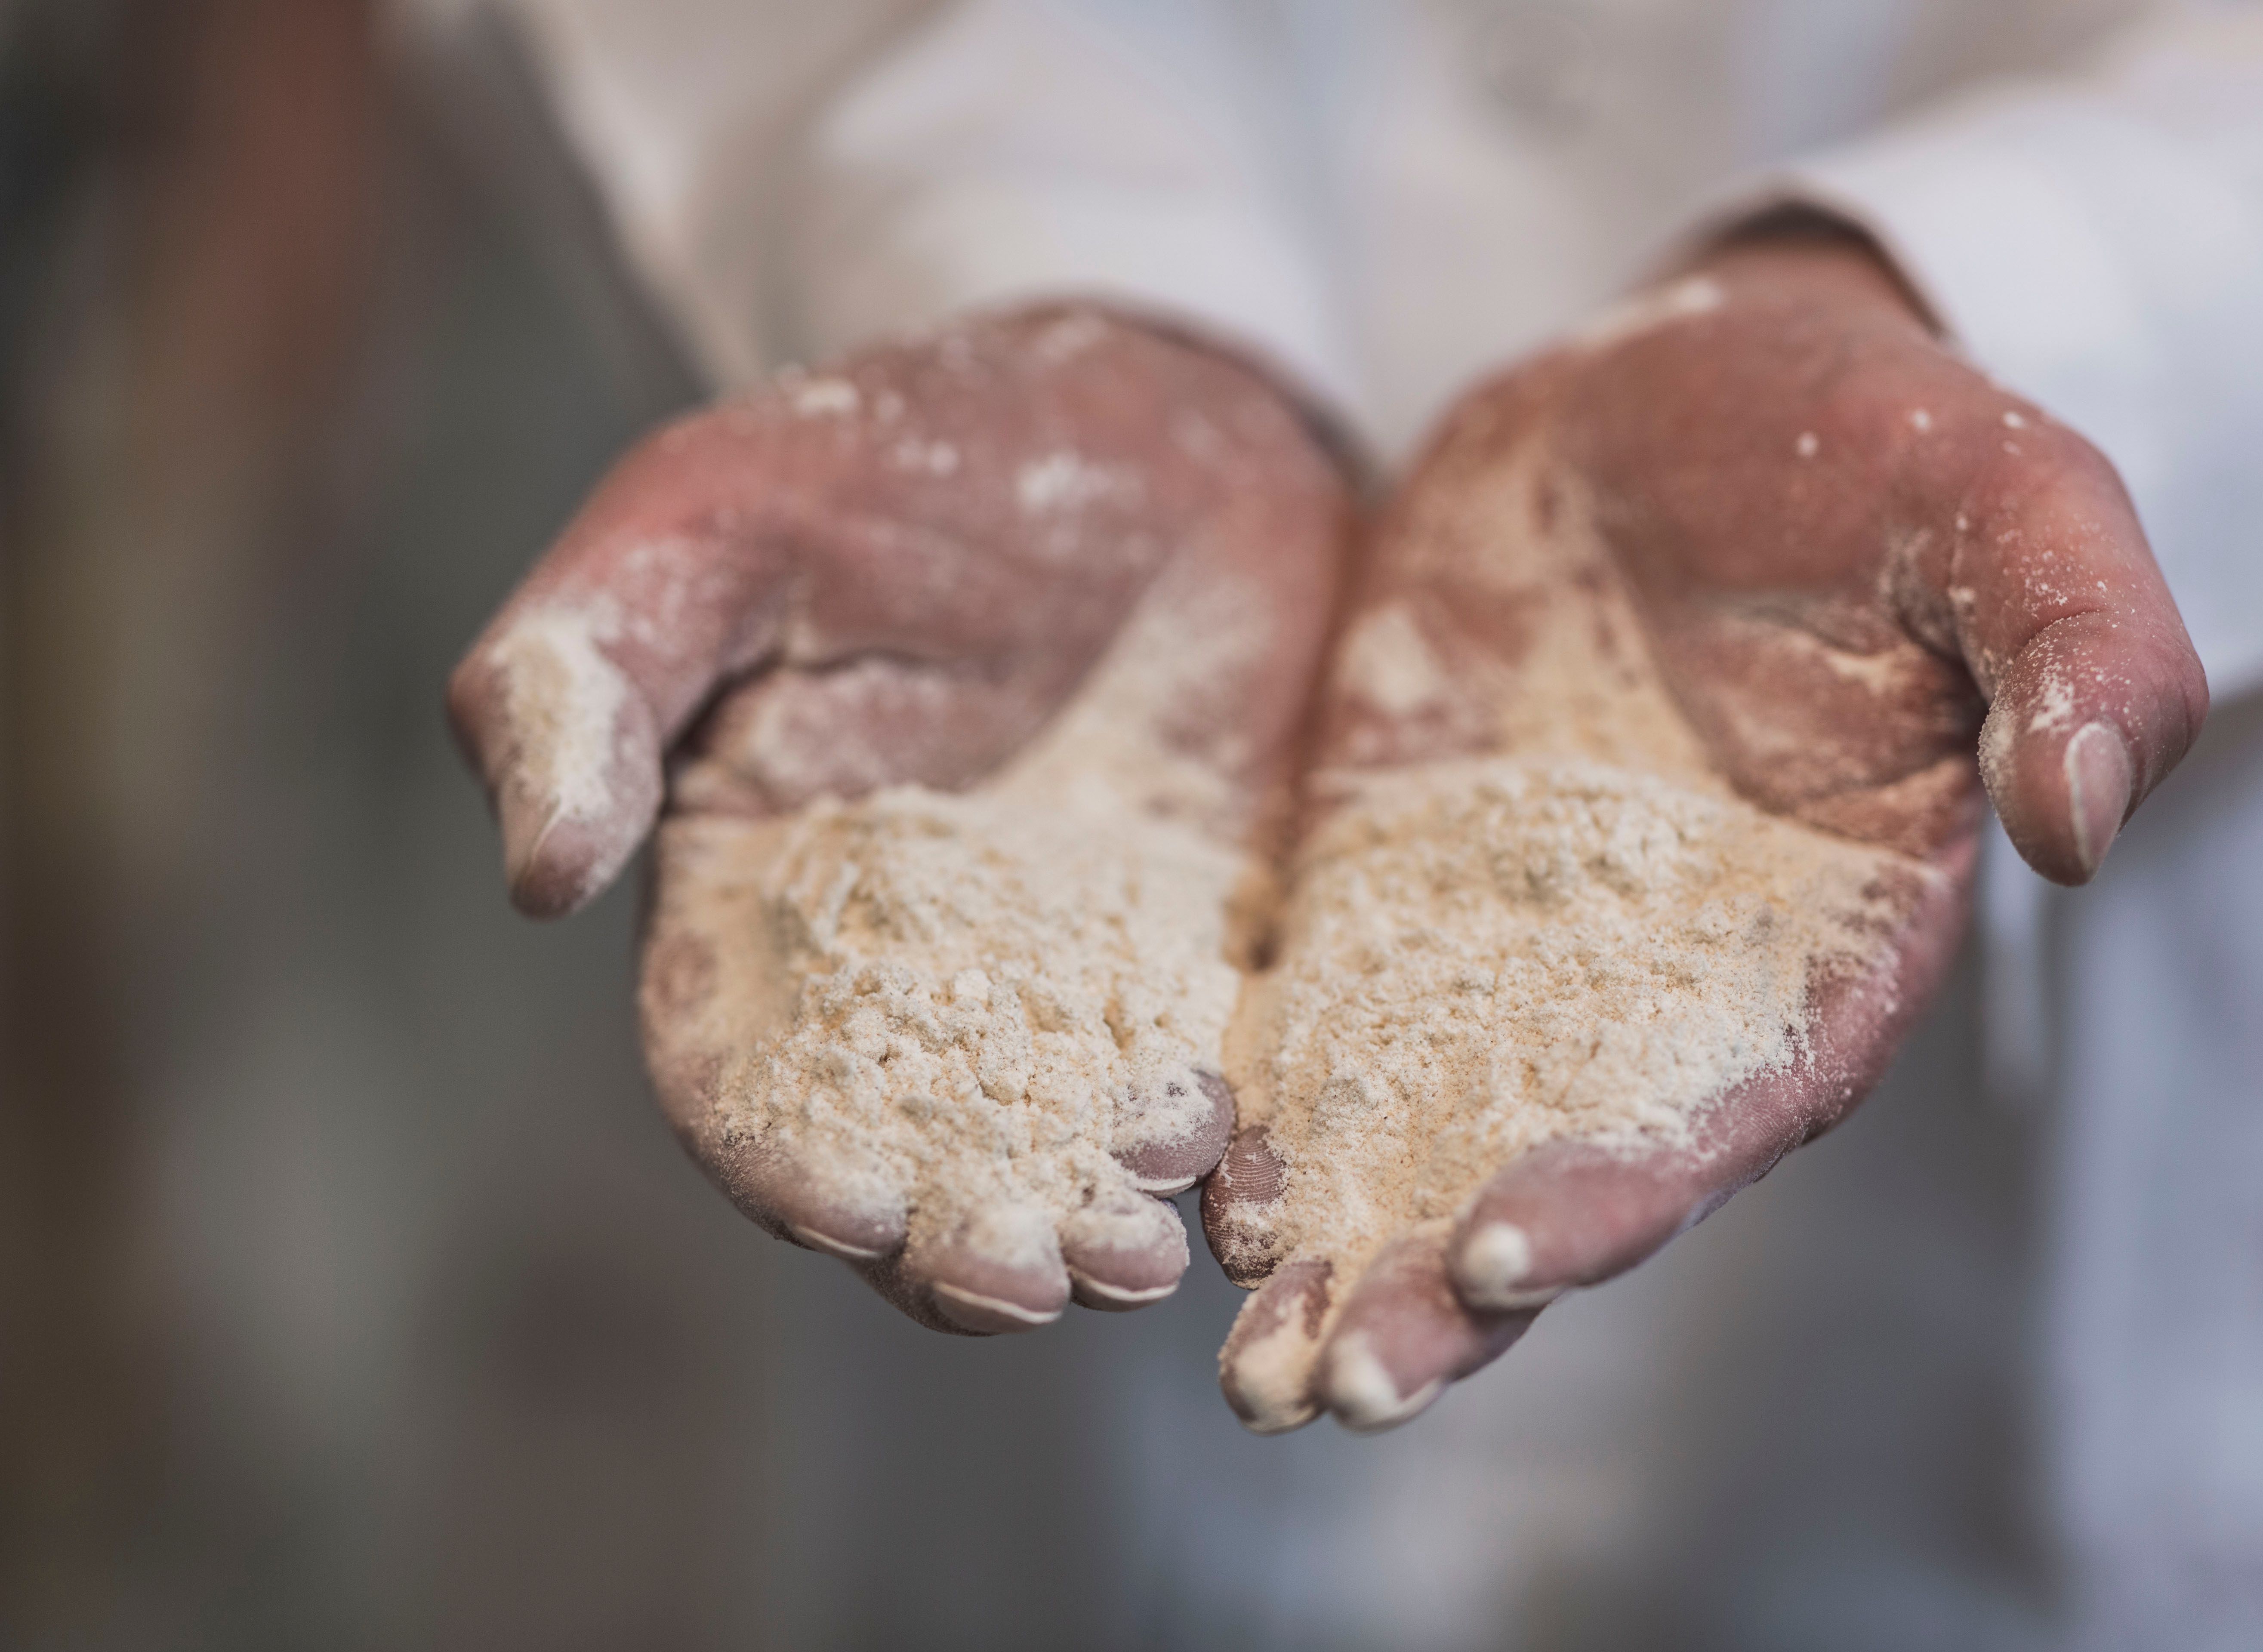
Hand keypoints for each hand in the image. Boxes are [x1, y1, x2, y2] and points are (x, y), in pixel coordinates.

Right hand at [448, 303, 1349, 1332]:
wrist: (1142, 408)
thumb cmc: (894, 449)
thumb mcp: (705, 523)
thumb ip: (583, 683)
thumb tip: (536, 875)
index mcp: (758, 900)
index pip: (744, 1077)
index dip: (785, 1160)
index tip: (854, 1210)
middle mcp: (911, 968)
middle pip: (917, 1153)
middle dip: (964, 1238)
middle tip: (1038, 1277)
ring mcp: (1071, 968)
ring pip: (1068, 1147)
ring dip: (1100, 1218)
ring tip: (1149, 1252)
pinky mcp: (1210, 945)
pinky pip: (1221, 1076)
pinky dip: (1236, 1147)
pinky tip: (1261, 1182)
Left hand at [1201, 231, 2206, 1429]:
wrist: (1683, 392)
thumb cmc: (1874, 442)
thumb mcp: (2006, 499)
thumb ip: (2078, 648)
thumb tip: (2088, 823)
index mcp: (1823, 925)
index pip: (1733, 1097)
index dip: (1627, 1184)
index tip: (1503, 1249)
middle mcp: (1662, 972)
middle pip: (1559, 1160)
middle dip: (1450, 1283)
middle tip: (1327, 1387)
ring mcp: (1515, 931)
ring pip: (1429, 1128)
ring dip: (1343, 1250)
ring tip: (1250, 1369)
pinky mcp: (1394, 869)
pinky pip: (1326, 1017)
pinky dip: (1268, 1112)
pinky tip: (1194, 1192)